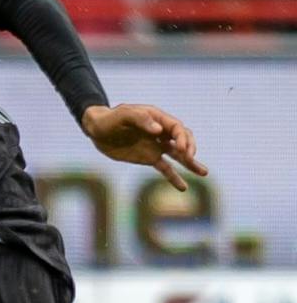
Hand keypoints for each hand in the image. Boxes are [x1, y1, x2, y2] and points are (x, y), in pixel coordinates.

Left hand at [81, 103, 207, 190]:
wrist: (97, 130)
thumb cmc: (110, 119)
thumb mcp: (123, 115)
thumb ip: (140, 119)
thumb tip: (159, 130)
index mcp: (158, 119)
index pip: (177, 128)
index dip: (182, 138)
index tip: (179, 148)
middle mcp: (161, 133)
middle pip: (183, 140)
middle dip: (189, 148)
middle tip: (188, 157)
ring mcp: (156, 146)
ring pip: (179, 155)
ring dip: (191, 163)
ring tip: (204, 173)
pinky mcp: (149, 158)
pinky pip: (165, 168)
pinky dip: (174, 177)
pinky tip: (183, 187)